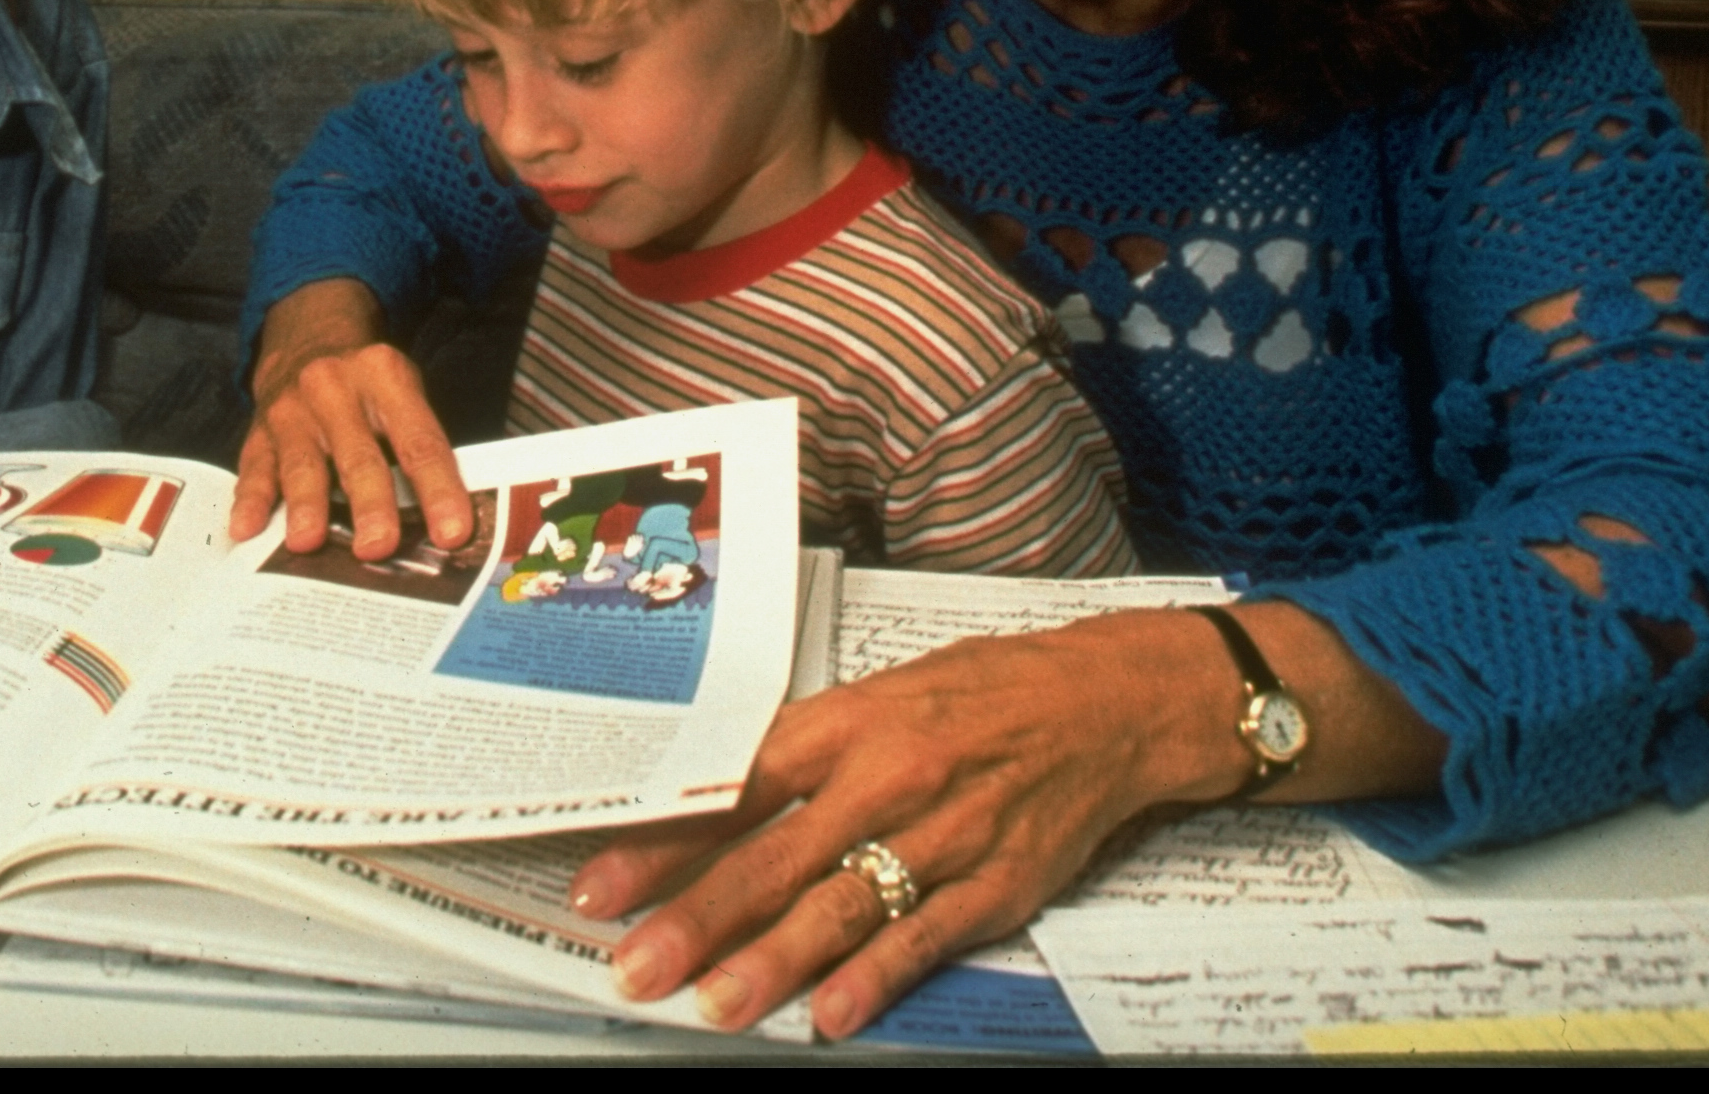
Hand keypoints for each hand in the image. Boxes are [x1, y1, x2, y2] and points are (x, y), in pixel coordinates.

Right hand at [228, 279, 473, 558]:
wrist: (308, 337)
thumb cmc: (368, 383)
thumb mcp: (404, 392)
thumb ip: (420, 448)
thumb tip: (446, 524)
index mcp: (386, 378)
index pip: (420, 442)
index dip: (439, 490)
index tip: (452, 534)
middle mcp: (335, 389)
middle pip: (358, 456)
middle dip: (369, 503)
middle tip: (378, 547)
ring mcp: (292, 410)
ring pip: (302, 464)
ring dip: (306, 505)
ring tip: (307, 543)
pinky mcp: (260, 431)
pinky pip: (254, 469)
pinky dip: (250, 501)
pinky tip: (246, 529)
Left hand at [571, 610, 1239, 1039]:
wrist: (1107, 701)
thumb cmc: (980, 693)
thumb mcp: (878, 696)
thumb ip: (799, 754)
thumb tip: (706, 806)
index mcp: (845, 724)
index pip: (734, 789)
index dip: (664, 843)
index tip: (602, 886)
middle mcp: (887, 777)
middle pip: (773, 859)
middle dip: (695, 920)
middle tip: (636, 968)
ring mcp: (944, 835)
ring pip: (841, 907)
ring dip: (770, 963)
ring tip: (712, 1004)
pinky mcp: (997, 884)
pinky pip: (926, 937)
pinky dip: (876, 978)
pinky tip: (829, 1014)